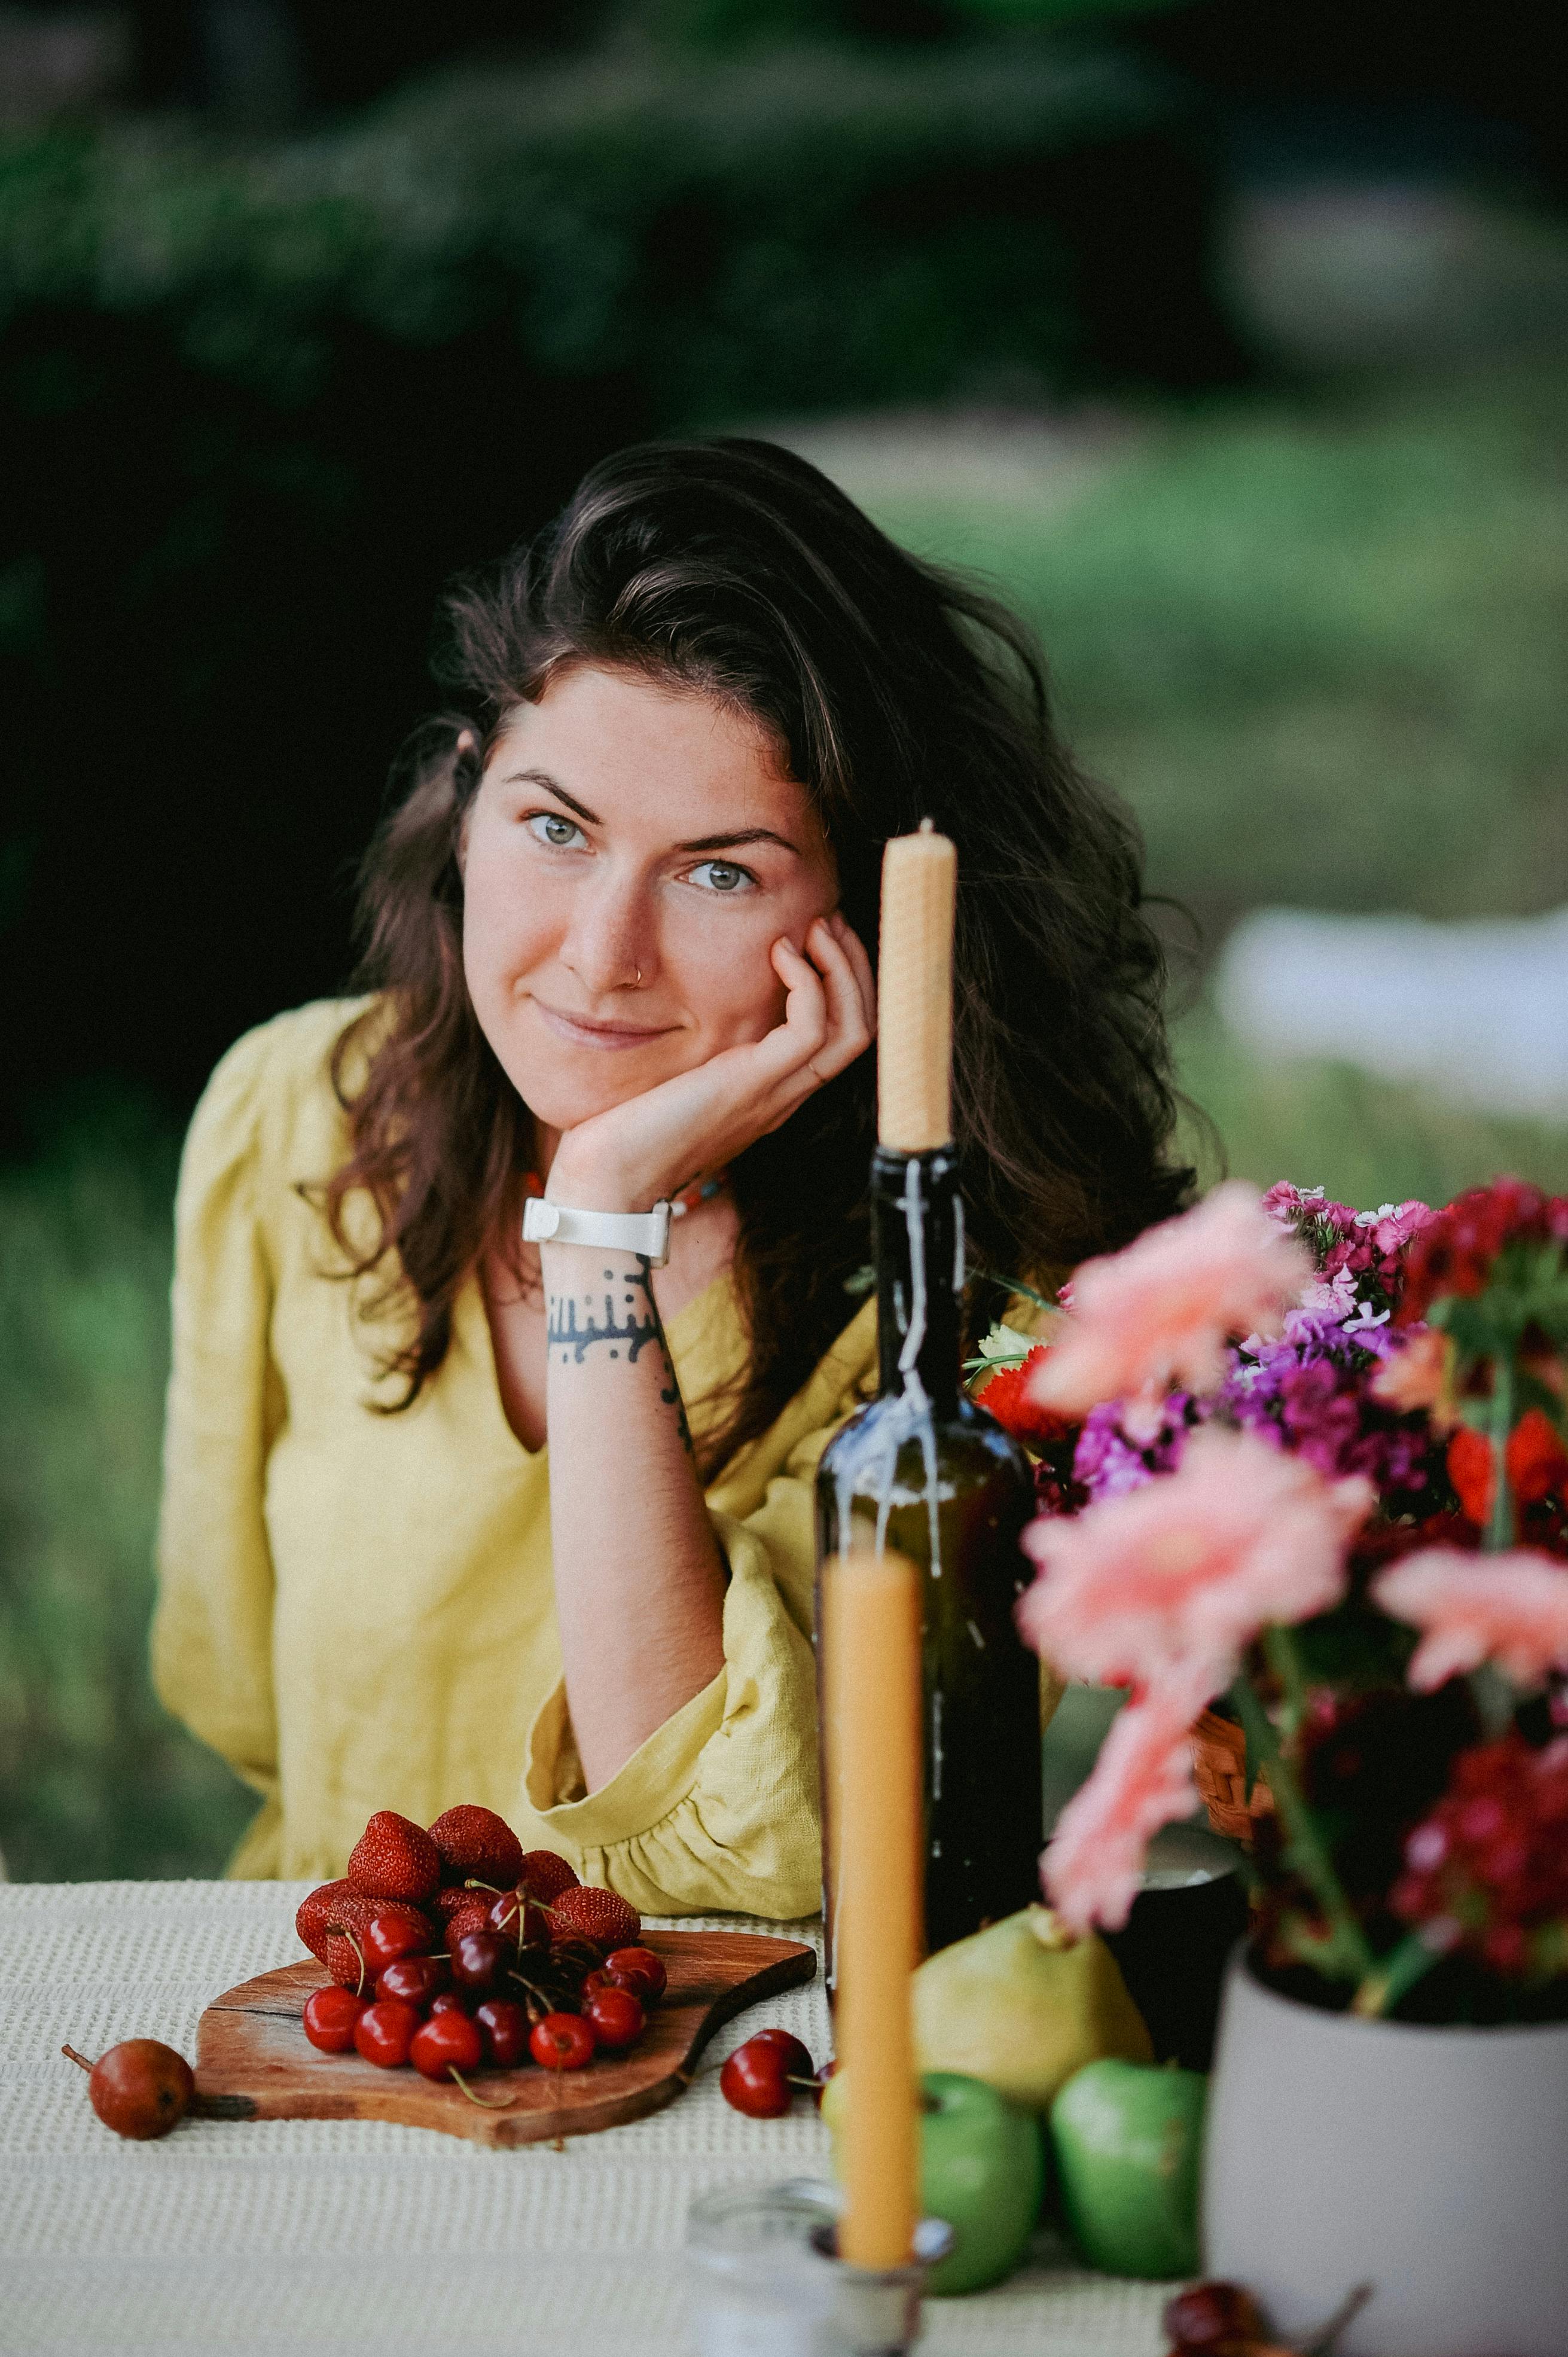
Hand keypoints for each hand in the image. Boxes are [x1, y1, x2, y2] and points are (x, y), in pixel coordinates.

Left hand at [545, 912, 874, 1209]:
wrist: (611, 1180)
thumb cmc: (629, 1133)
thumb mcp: (676, 1079)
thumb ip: (697, 1050)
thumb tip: (683, 1002)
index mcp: (773, 1093)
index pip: (842, 1037)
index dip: (845, 984)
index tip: (820, 938)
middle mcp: (786, 1094)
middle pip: (861, 1030)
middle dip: (856, 968)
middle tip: (830, 922)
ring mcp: (775, 1093)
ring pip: (852, 1029)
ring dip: (843, 969)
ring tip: (818, 929)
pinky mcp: (753, 1085)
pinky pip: (809, 1029)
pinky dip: (807, 982)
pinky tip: (780, 954)